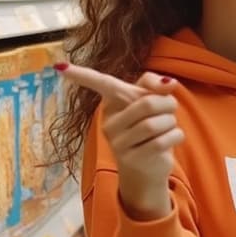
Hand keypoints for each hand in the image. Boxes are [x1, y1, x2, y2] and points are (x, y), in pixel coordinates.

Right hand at [57, 63, 183, 219]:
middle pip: (147, 103)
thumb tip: (169, 83)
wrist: (147, 170)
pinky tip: (170, 140)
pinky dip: (175, 136)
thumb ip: (154, 86)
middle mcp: (110, 123)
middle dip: (168, 104)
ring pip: (156, 123)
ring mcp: (119, 143)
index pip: (100, 85)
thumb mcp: (151, 103)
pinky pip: (163, 141)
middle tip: (170, 110)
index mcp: (112, 105)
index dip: (81, 74)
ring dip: (171, 122)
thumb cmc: (148, 129)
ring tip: (167, 127)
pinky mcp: (132, 159)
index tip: (60, 66)